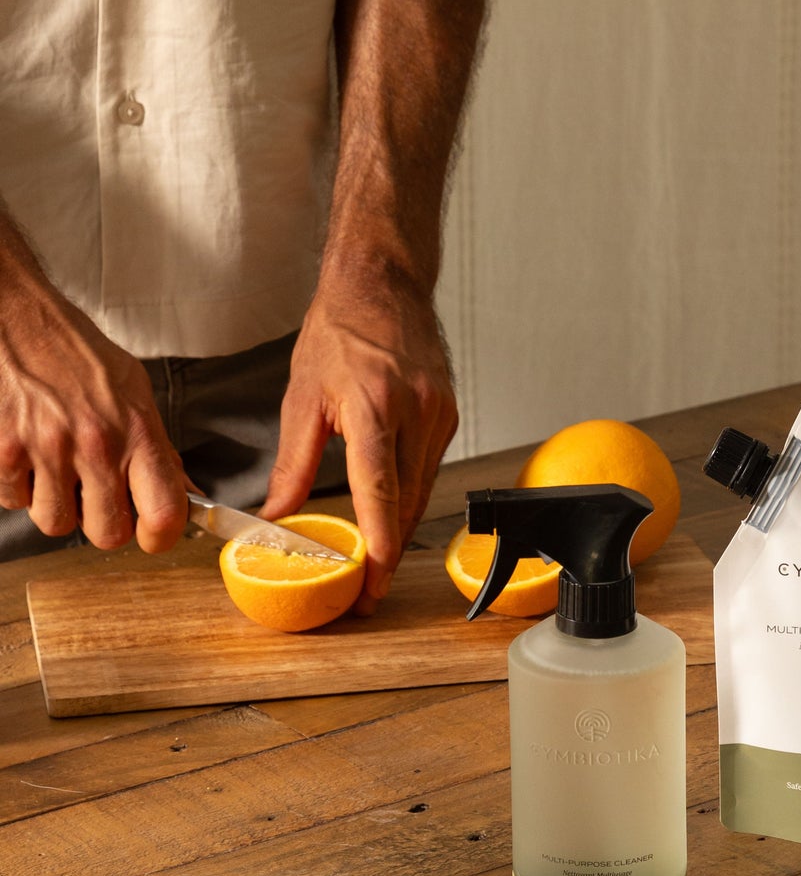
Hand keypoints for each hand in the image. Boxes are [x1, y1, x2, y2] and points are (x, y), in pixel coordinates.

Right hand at [0, 290, 187, 552]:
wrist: (20, 319)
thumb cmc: (80, 356)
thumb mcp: (136, 394)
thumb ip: (159, 449)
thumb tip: (187, 493)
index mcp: (137, 433)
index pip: (164, 513)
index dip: (161, 537)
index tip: (153, 534)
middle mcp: (96, 445)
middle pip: (108, 534)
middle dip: (104, 525)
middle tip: (98, 499)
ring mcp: (47, 449)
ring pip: (56, 523)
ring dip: (59, 507)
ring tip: (60, 473)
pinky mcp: (5, 450)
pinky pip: (14, 501)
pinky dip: (20, 489)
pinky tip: (29, 459)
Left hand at [261, 272, 458, 611]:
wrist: (383, 286)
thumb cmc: (341, 331)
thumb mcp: (302, 397)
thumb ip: (293, 463)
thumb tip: (277, 514)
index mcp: (374, 409)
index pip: (381, 493)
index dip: (378, 545)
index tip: (372, 582)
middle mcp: (416, 414)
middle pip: (407, 503)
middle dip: (388, 552)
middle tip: (368, 589)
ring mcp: (439, 415)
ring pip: (423, 490)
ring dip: (399, 526)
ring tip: (375, 559)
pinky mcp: (449, 416)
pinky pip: (430, 468)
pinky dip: (410, 493)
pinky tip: (391, 507)